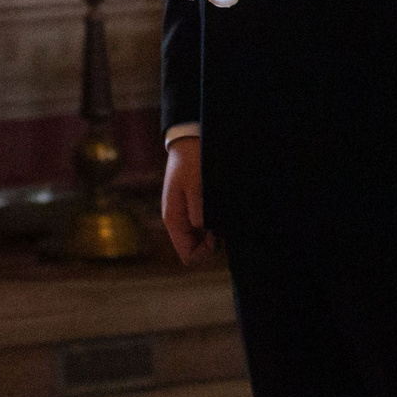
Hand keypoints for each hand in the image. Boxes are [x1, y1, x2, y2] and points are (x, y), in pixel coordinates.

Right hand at [160, 136, 216, 263]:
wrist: (188, 140)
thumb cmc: (191, 161)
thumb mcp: (195, 184)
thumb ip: (198, 209)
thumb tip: (204, 229)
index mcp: (173, 220)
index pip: (188, 256)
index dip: (205, 252)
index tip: (217, 233)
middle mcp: (178, 222)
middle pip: (195, 250)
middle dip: (211, 244)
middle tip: (222, 223)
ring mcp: (185, 216)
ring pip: (200, 240)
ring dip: (214, 233)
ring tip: (223, 214)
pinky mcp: (193, 207)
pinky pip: (203, 227)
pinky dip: (214, 223)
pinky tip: (221, 210)